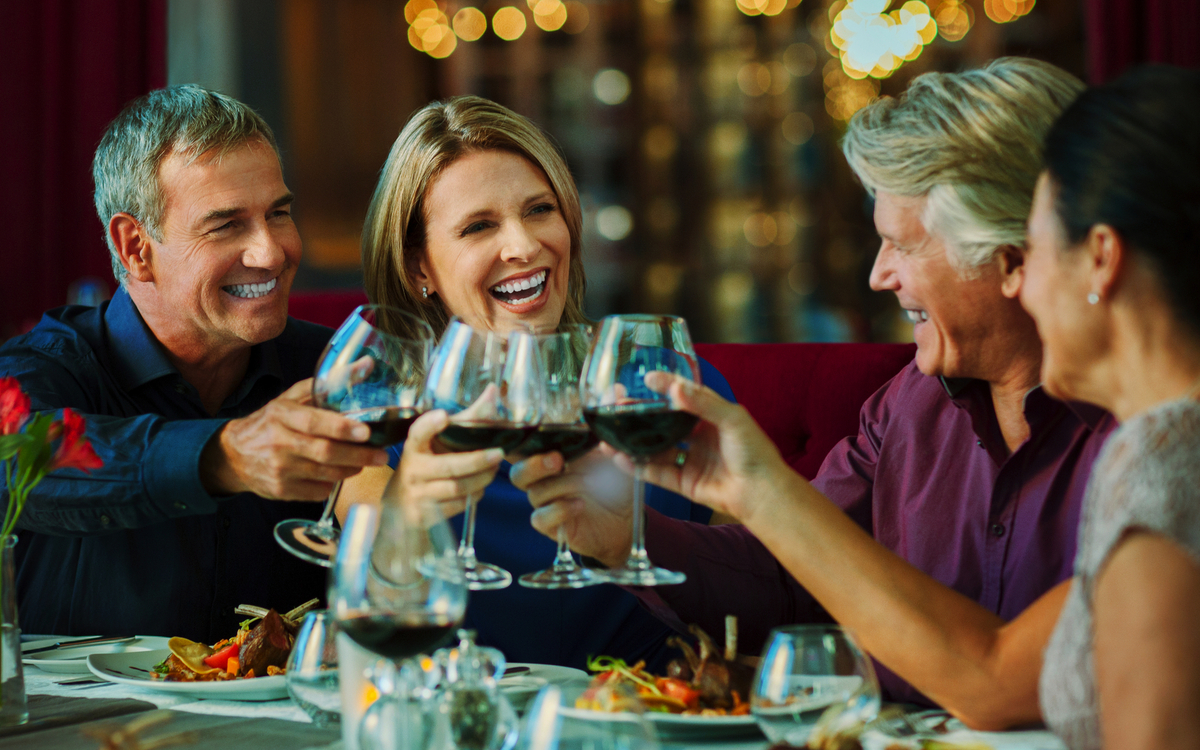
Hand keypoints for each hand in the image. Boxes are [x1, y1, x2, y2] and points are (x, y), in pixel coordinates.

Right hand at [200, 379, 390, 499]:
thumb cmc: (271, 422)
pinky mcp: (280, 490)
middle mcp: (277, 443)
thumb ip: (328, 383)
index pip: (313, 422)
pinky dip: (333, 483)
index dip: (342, 428)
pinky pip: (317, 491)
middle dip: (359, 455)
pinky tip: (338, 474)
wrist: (233, 455)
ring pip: (325, 474)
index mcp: (280, 415)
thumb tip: (367, 364)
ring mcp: (278, 469)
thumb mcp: (291, 398)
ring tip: (366, 462)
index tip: (366, 432)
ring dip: (351, 469)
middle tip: (382, 456)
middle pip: (325, 452)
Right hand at [394, 409, 505, 517]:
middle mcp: (412, 470)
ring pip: (457, 488)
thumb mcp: (440, 442)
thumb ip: (468, 418)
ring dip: (481, 479)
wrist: (399, 508)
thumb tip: (494, 390)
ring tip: (494, 470)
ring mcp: (416, 494)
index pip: (418, 433)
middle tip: (499, 453)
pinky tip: (479, 488)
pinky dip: (474, 496)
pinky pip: (457, 505)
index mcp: (414, 446)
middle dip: (478, 460)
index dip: (430, 425)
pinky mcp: (423, 516)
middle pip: (449, 465)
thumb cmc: (427, 466)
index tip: (443, 416)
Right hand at [511, 448, 634, 567]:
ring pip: (534, 493)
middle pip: (518, 473)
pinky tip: (580, 505)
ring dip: (560, 486)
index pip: (526, 450)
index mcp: (556, 459)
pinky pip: (540, 518)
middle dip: (534, 465)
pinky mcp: (552, 526)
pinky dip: (559, 510)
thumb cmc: (617, 488)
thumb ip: (613, 452)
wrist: (625, 523)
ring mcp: (547, 504)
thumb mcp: (619, 464)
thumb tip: (604, 444)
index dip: (521, 444)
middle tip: (557, 460)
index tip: (534, 434)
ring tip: (586, 483)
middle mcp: (546, 481)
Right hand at [624, 371, 791, 522]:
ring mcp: (691, 461)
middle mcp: (699, 438)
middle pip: (665, 424)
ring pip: (656, 449)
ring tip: (612, 435)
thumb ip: (703, 403)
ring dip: (634, 443)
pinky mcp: (684, 483)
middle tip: (621, 408)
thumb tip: (674, 388)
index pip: (685, 397)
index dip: (666, 387)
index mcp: (713, 418)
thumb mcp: (732, 419)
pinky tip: (620, 459)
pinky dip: (637, 467)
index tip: (647, 379)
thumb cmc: (756, 452)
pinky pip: (656, 473)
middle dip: (642, 417)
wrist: (762, 492)